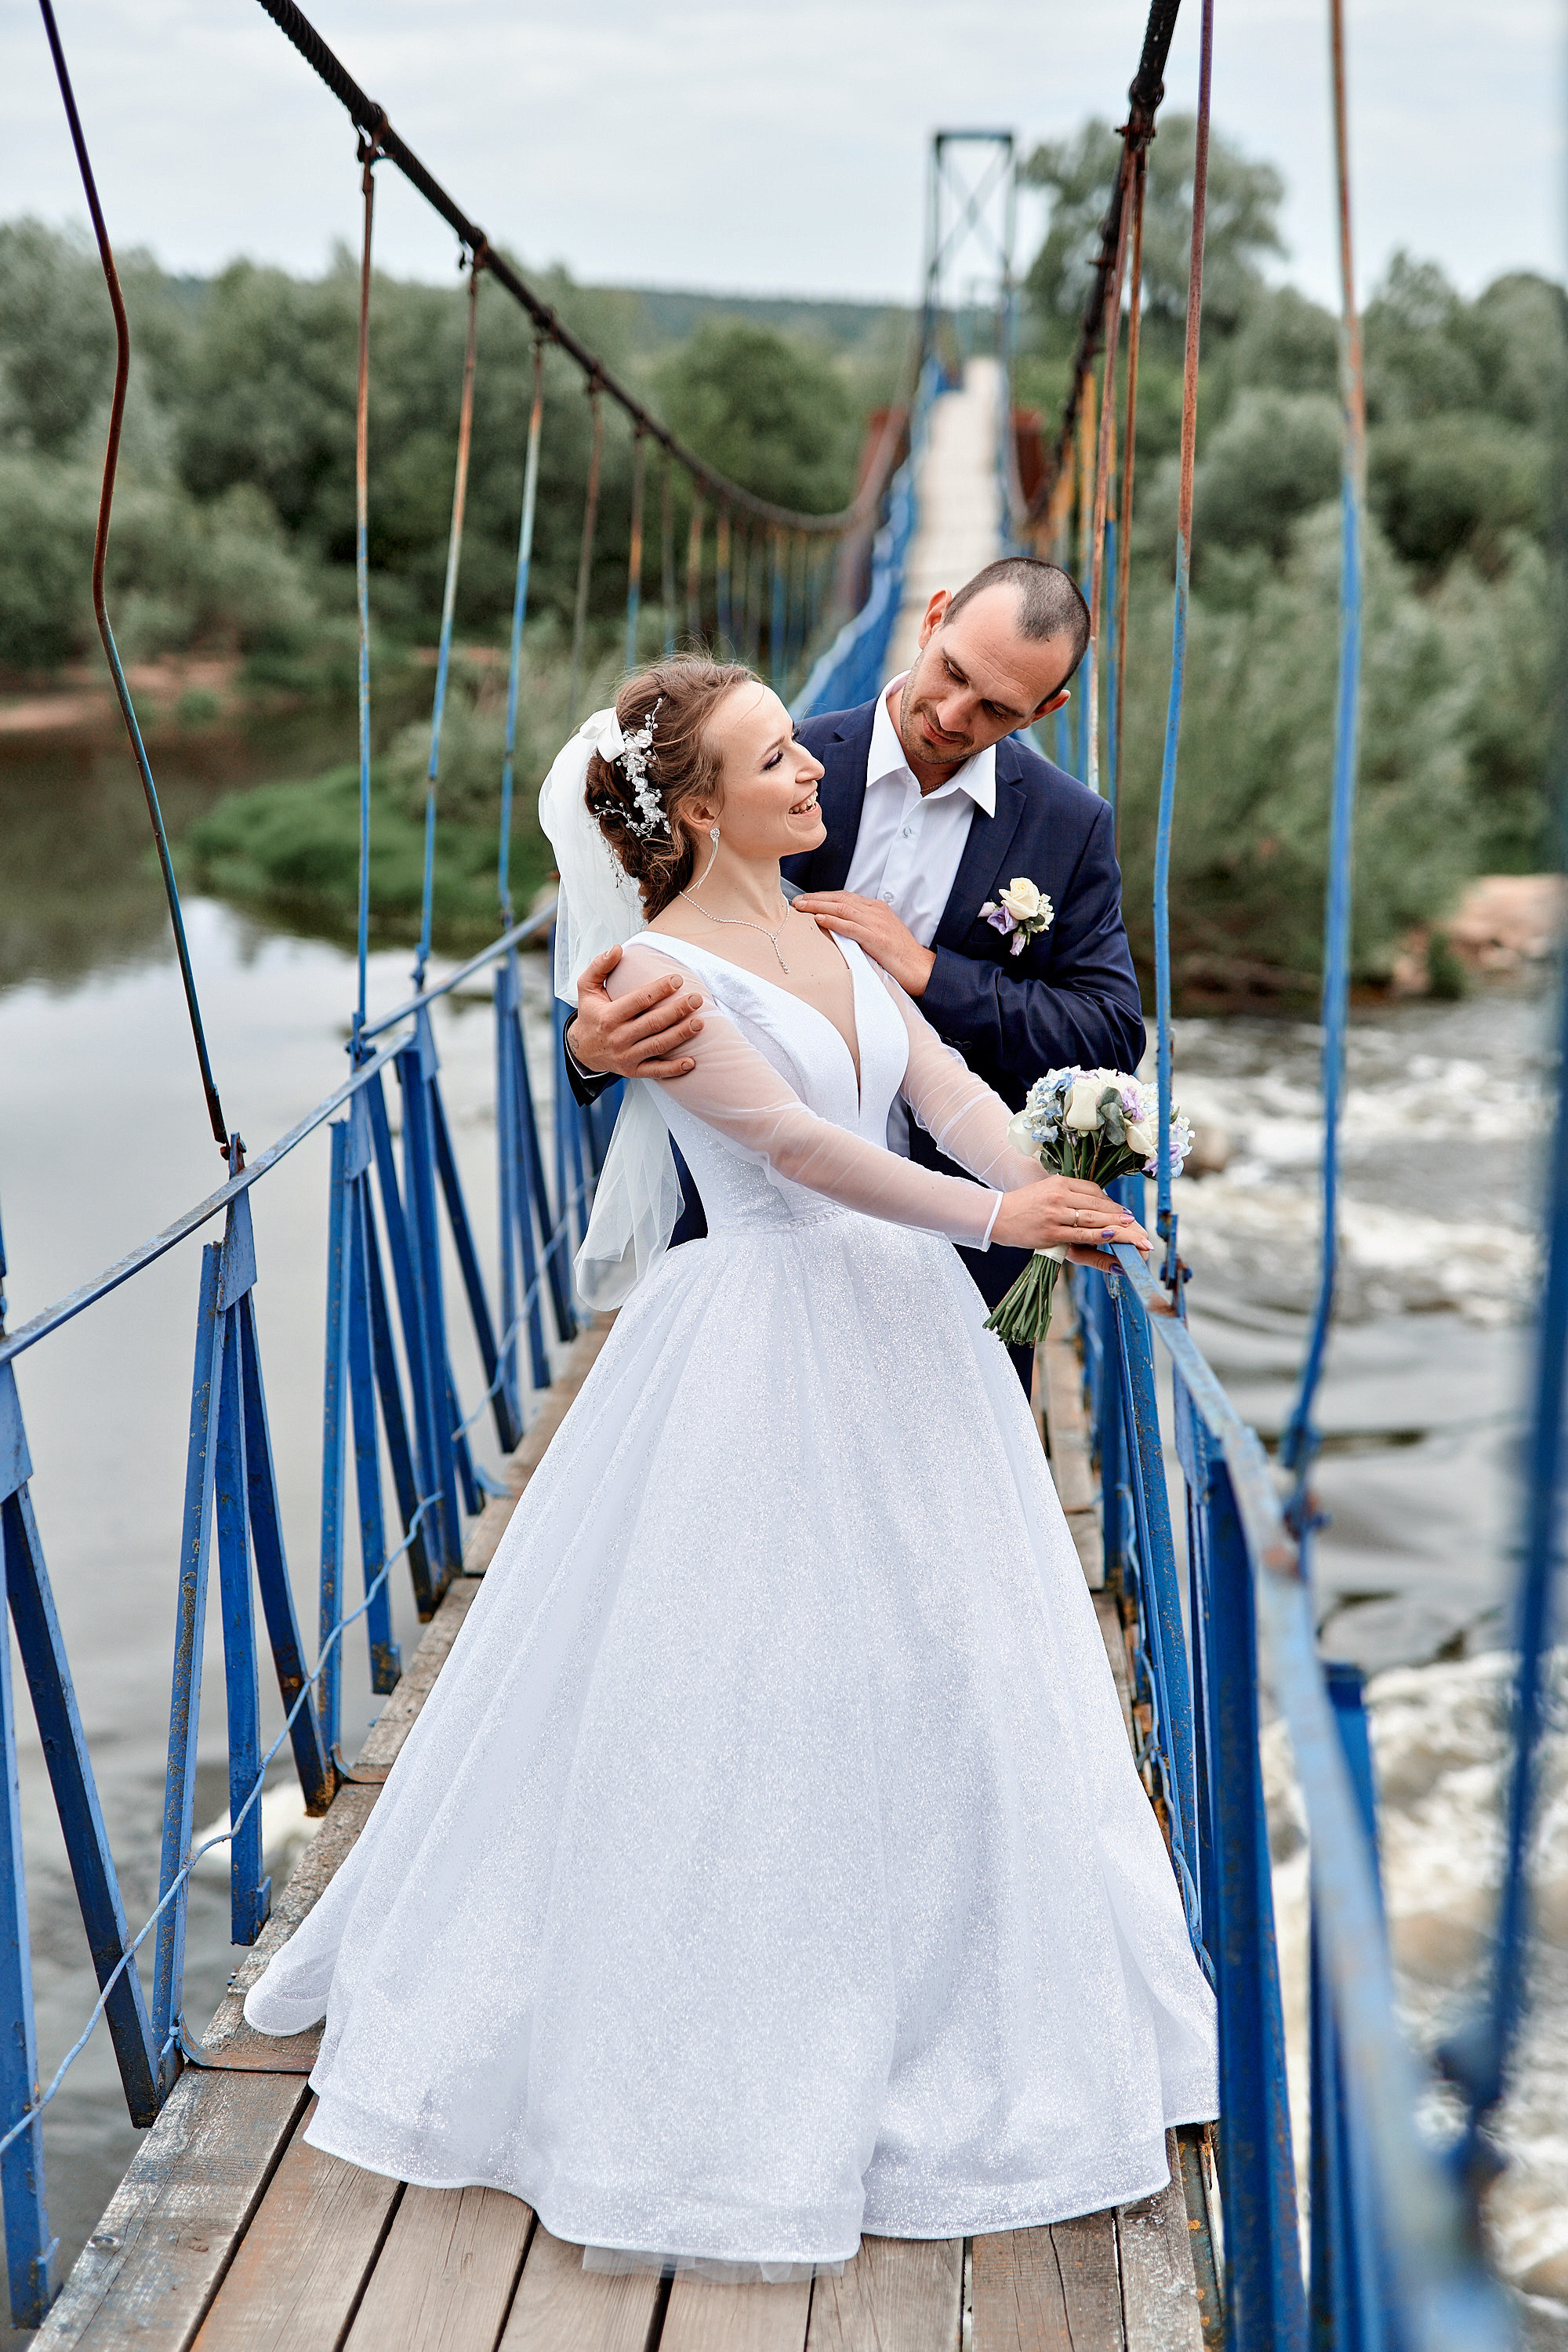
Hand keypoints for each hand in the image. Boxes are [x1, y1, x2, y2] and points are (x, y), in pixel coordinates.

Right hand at [569, 945, 704, 1080]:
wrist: (582, 1049)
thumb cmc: (591, 1014)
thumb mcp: (586, 988)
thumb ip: (599, 966)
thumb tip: (617, 949)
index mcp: (608, 1016)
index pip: (639, 1001)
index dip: (660, 990)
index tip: (678, 980)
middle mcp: (618, 1038)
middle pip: (653, 1023)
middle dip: (677, 1011)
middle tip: (696, 999)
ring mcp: (626, 1057)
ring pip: (658, 1045)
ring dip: (681, 1035)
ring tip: (700, 1023)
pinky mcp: (633, 1070)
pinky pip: (656, 1071)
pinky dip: (674, 1069)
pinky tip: (691, 1062)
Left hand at [790, 892, 936, 996]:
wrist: (920, 968)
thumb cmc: (900, 954)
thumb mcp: (881, 933)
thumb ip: (863, 926)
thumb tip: (839, 927)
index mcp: (877, 908)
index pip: (845, 896)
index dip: (823, 896)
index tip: (806, 900)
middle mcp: (876, 912)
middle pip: (840, 899)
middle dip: (816, 898)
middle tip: (797, 902)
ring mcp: (877, 924)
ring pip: (842, 909)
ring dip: (818, 906)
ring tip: (801, 908)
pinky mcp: (877, 939)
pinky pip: (851, 927)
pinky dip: (833, 922)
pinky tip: (819, 919)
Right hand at [991, 1176, 1151, 1271]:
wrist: (998, 1216)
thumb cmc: (1025, 1205)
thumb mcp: (1047, 1191)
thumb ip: (1071, 1195)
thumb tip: (1098, 1205)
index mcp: (1060, 1182)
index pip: (1094, 1191)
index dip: (1112, 1204)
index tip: (1126, 1214)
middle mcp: (1060, 1195)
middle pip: (1098, 1205)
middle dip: (1122, 1217)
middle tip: (1139, 1225)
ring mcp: (1056, 1214)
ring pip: (1093, 1219)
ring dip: (1117, 1226)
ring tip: (1135, 1233)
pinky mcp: (1051, 1232)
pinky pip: (1080, 1233)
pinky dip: (1098, 1235)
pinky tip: (1112, 1235)